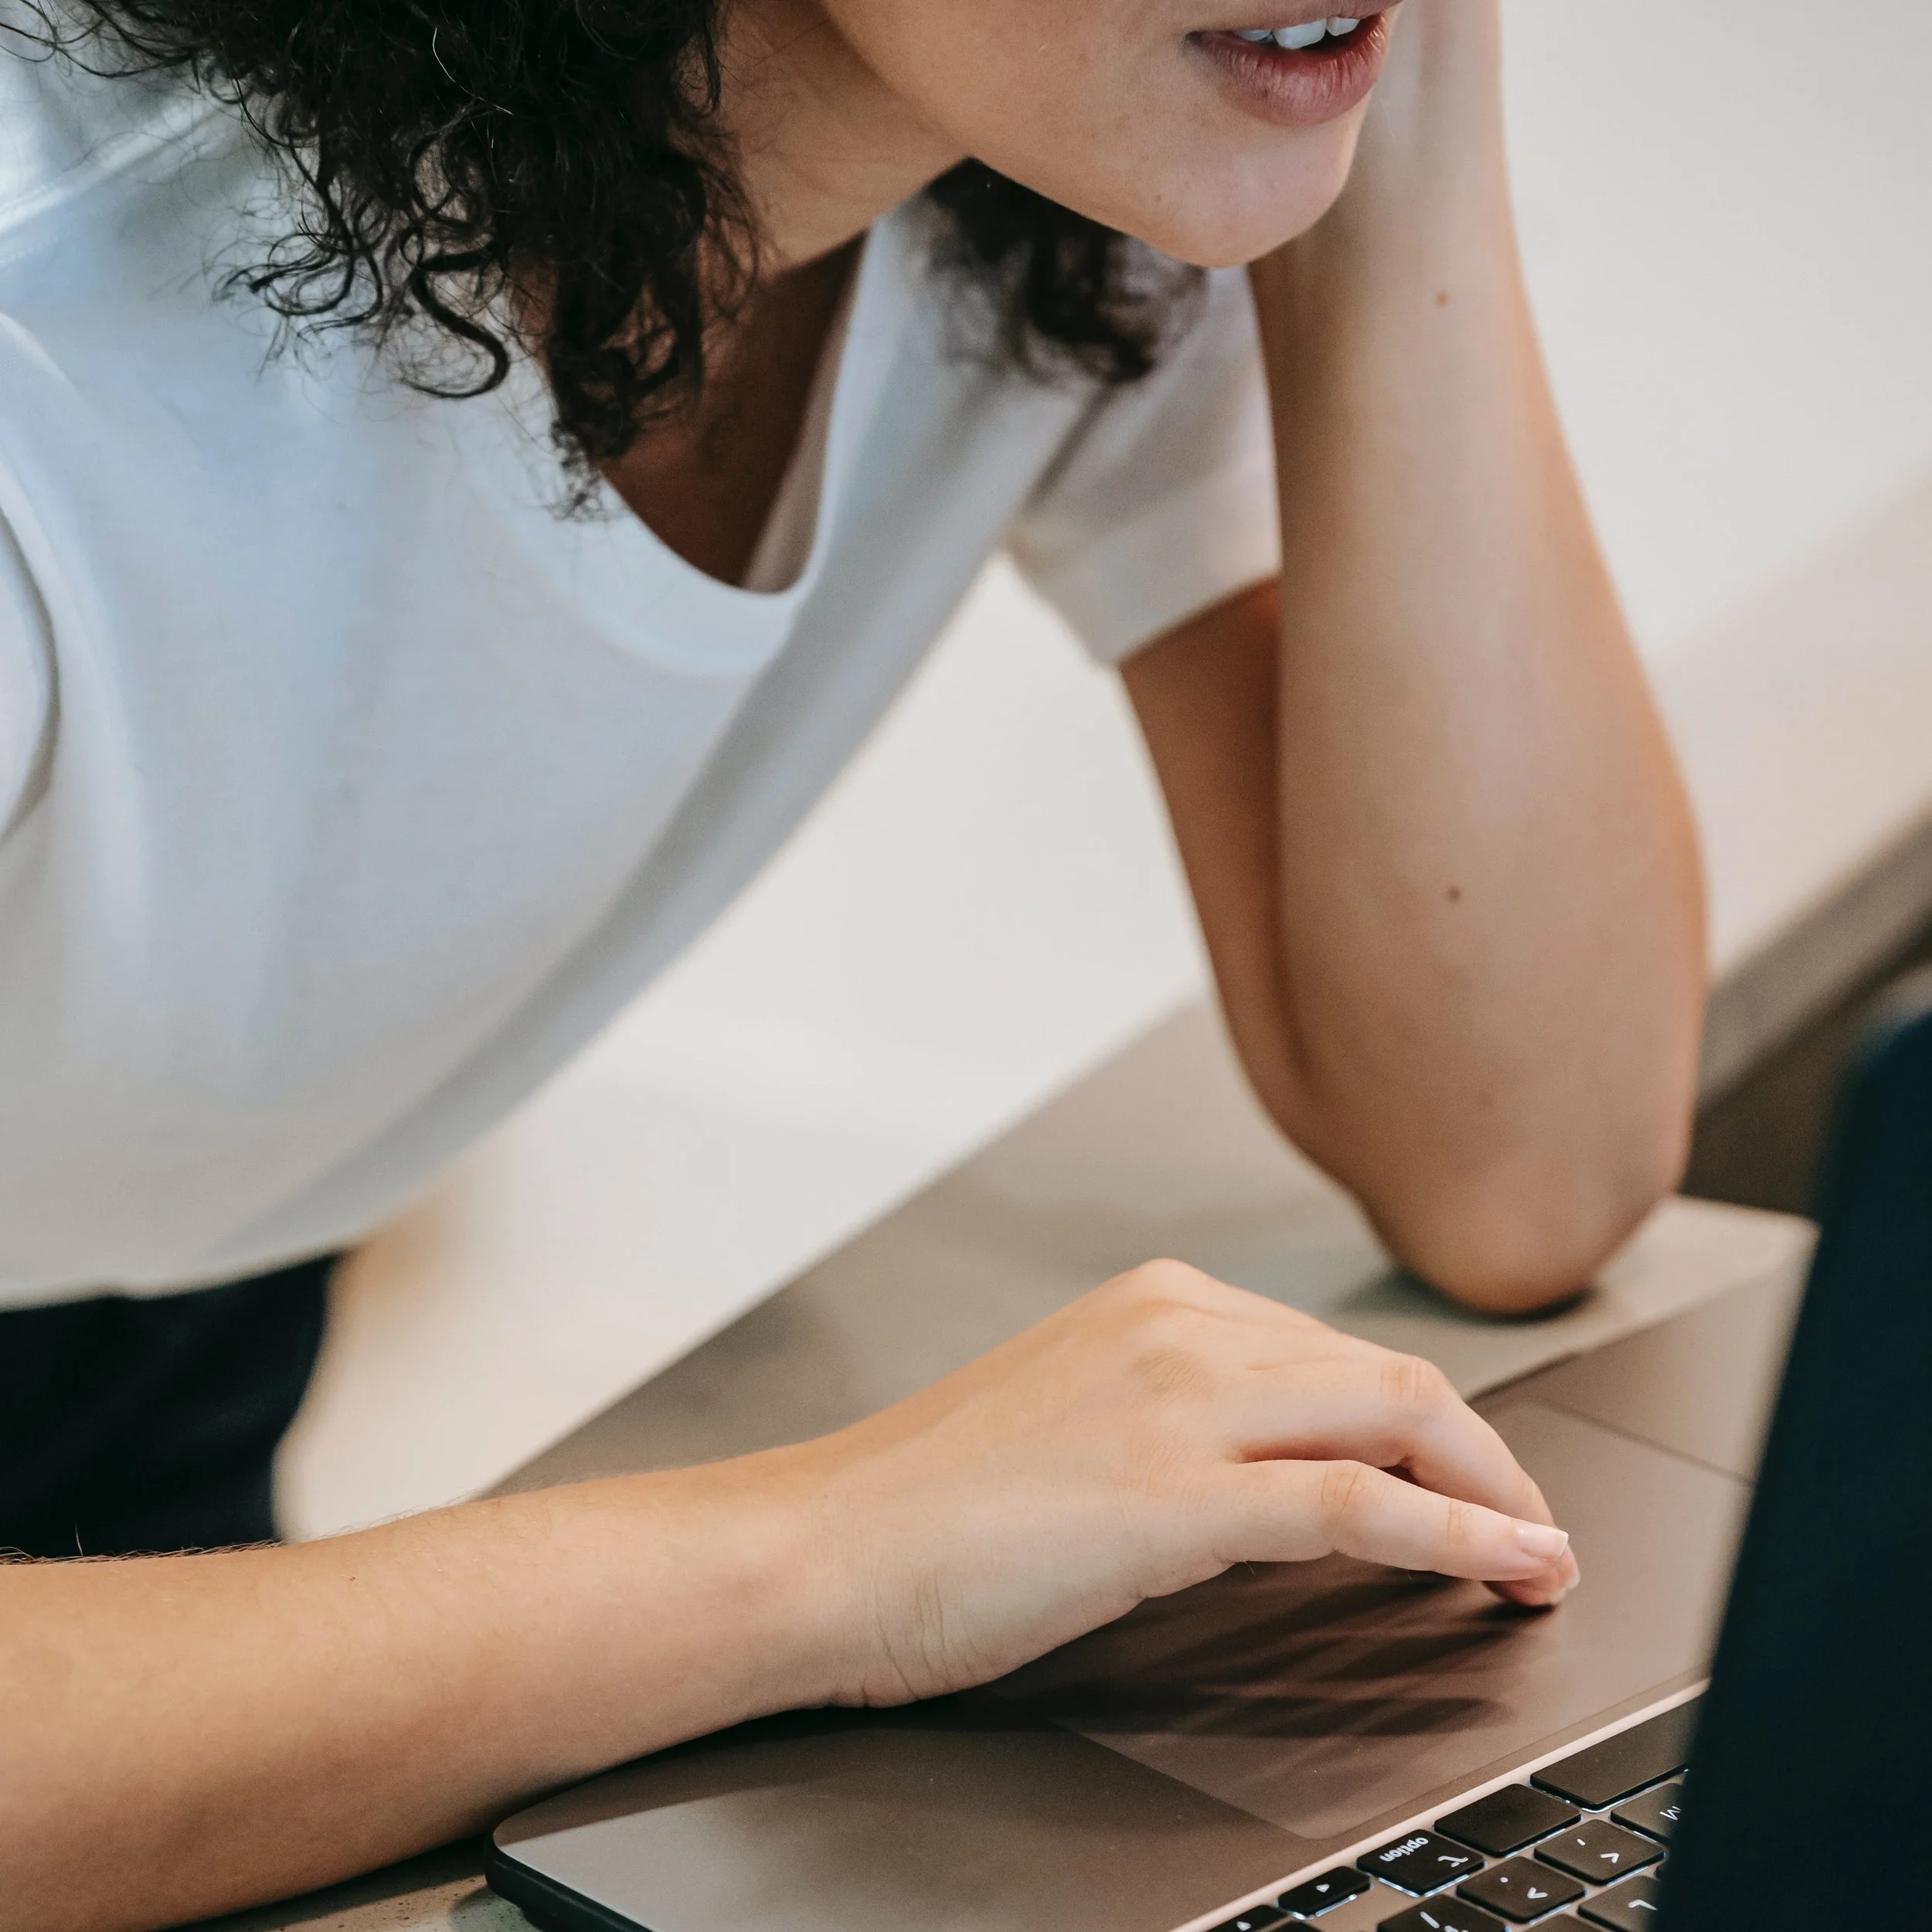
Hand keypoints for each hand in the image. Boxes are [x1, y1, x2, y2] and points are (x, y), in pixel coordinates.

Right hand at [790, 1260, 1576, 1707]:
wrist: (822, 1549)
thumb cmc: (926, 1506)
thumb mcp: (1072, 1422)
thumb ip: (1177, 1421)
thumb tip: (1281, 1473)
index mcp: (1154, 1305)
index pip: (1335, 1352)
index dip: (1430, 1423)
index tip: (1471, 1476)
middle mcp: (1177, 1328)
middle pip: (1390, 1375)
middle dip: (1488, 1455)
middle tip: (1530, 1523)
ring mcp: (1177, 1403)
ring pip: (1395, 1418)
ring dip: (1495, 1491)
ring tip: (1539, 1555)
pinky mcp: (1171, 1492)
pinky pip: (1356, 1504)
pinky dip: (1457, 1534)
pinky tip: (1507, 1564)